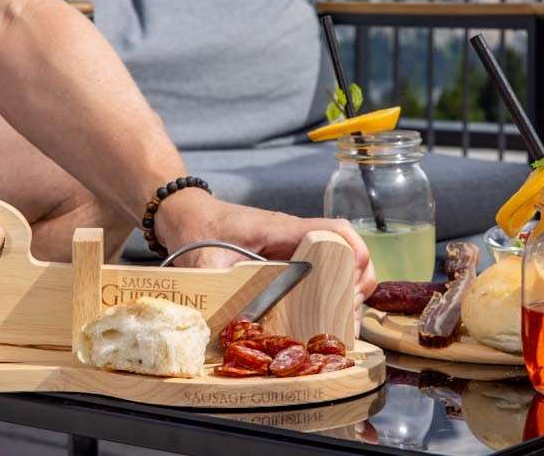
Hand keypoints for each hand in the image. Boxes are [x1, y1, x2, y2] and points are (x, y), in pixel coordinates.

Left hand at [155, 190, 376, 302]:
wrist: (186, 215)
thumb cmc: (196, 231)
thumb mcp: (204, 262)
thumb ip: (216, 290)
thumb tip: (228, 328)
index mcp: (282, 230)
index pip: (335, 232)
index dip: (355, 255)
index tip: (354, 288)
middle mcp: (295, 236)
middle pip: (346, 250)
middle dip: (357, 283)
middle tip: (349, 319)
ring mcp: (293, 246)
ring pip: (338, 261)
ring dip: (347, 290)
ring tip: (343, 324)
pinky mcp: (287, 258)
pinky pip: (321, 269)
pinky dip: (331, 291)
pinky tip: (325, 317)